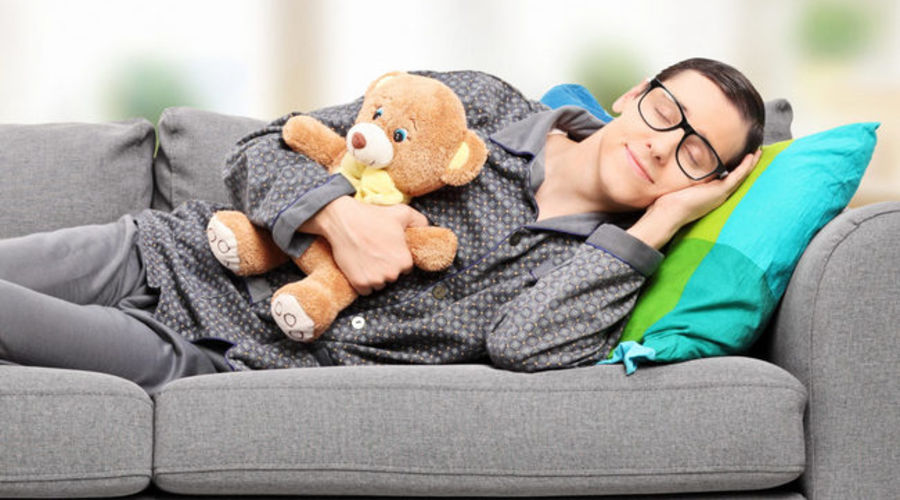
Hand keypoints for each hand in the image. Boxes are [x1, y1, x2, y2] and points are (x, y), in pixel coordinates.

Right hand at [300, 196, 428, 294]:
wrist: (343, 220)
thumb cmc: (373, 216)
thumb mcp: (402, 212)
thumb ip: (420, 221)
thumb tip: (427, 229)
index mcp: (404, 260)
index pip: (405, 268)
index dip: (396, 259)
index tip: (387, 250)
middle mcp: (392, 274)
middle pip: (392, 277)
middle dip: (386, 268)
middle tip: (375, 252)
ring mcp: (375, 280)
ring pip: (379, 285)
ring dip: (374, 277)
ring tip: (366, 258)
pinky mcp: (359, 284)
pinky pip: (366, 291)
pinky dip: (362, 283)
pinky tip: (359, 267)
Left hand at [628, 150, 760, 249]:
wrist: (668, 214)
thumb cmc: (668, 205)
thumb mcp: (678, 189)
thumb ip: (680, 182)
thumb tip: (668, 170)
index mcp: (709, 195)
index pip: (726, 180)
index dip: (735, 170)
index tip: (741, 159)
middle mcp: (718, 195)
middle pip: (738, 179)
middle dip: (747, 166)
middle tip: (756, 154)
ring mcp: (720, 194)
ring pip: (741, 177)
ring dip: (750, 164)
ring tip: (758, 153)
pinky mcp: (720, 191)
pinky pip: (738, 176)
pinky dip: (746, 166)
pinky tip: (752, 157)